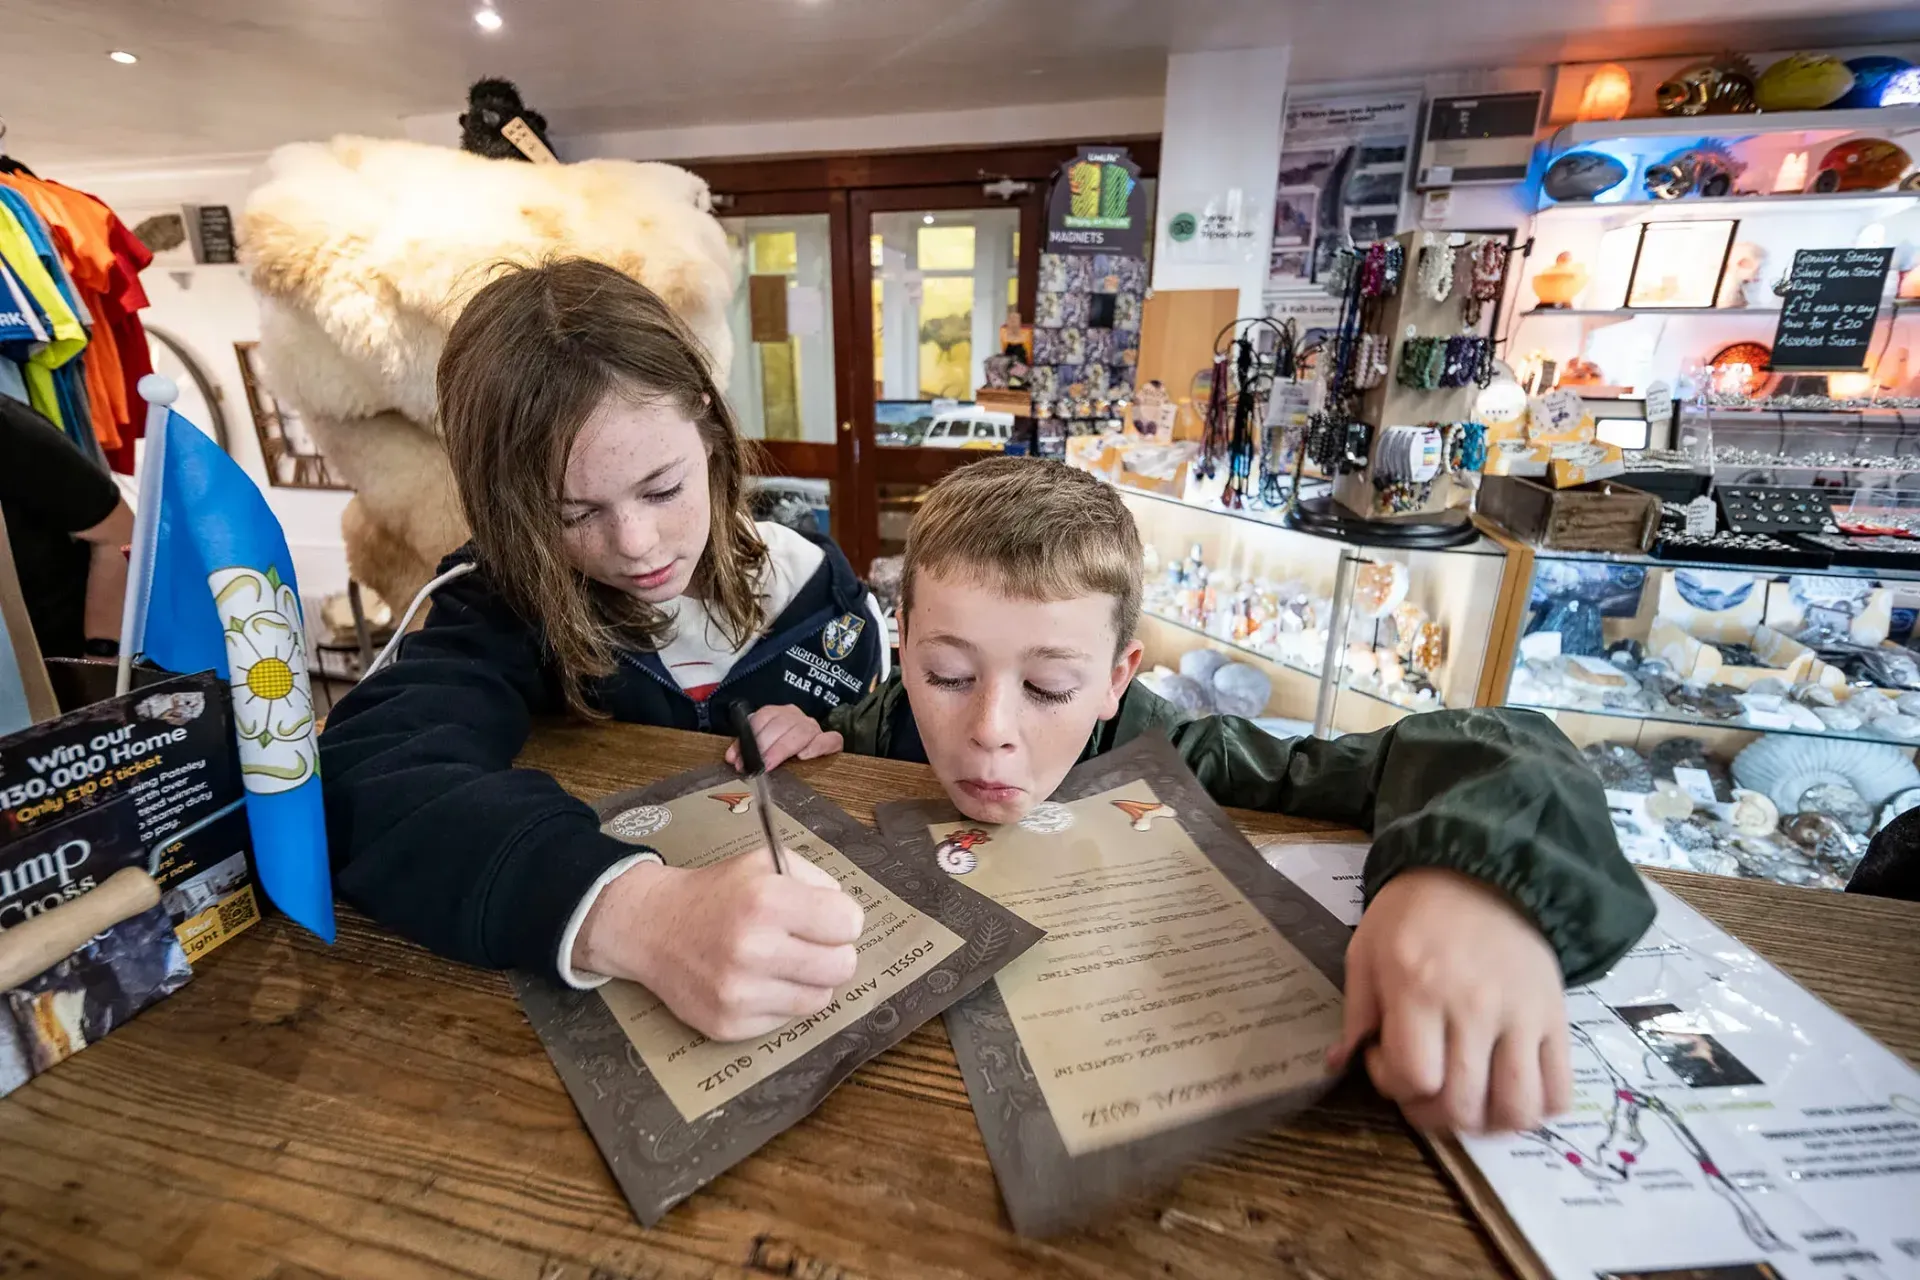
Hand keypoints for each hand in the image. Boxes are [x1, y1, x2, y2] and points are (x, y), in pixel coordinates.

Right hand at [572, 850, 864, 1041]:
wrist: (652, 927)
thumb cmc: (718, 893)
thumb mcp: (765, 863)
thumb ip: (816, 881)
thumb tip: (850, 919)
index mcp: (766, 900)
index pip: (849, 923)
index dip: (843, 918)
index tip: (827, 917)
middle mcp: (752, 949)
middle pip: (842, 966)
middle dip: (833, 951)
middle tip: (810, 943)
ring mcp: (739, 993)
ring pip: (820, 999)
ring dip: (809, 980)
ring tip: (783, 961)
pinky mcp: (729, 1025)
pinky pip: (786, 1019)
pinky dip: (780, 1001)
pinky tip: (757, 981)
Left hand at [725, 704, 842, 772]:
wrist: (811, 743)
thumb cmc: (781, 745)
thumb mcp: (761, 744)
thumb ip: (746, 748)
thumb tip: (732, 758)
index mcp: (779, 713)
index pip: (763, 718)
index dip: (749, 737)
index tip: (738, 759)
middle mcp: (797, 717)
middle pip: (781, 725)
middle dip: (764, 746)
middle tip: (754, 765)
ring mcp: (814, 728)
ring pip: (802, 732)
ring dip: (782, 748)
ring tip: (770, 764)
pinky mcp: (830, 741)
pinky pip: (830, 740)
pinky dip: (817, 746)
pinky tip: (804, 755)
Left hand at [1326, 867, 1570, 1134]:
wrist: (1482, 872)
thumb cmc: (1413, 913)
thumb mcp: (1366, 951)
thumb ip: (1356, 1013)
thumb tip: (1339, 1065)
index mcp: (1419, 990)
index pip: (1414, 1078)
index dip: (1393, 1085)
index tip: (1386, 1057)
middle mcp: (1475, 1009)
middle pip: (1461, 1105)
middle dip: (1431, 1114)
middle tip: (1422, 1086)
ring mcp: (1522, 1018)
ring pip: (1515, 1109)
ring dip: (1486, 1123)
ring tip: (1467, 1099)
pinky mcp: (1556, 1019)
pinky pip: (1559, 1091)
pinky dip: (1536, 1109)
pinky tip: (1507, 1091)